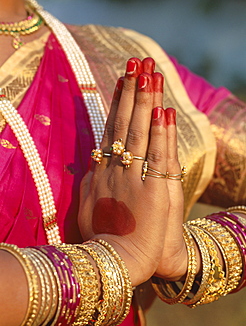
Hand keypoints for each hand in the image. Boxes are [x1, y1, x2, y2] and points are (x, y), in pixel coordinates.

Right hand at [78, 57, 184, 285]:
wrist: (119, 262)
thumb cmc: (105, 236)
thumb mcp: (89, 205)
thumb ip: (90, 182)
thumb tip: (88, 164)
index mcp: (100, 173)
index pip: (110, 130)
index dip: (117, 104)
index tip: (123, 81)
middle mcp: (115, 171)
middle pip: (124, 124)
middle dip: (131, 92)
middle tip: (137, 63)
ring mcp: (133, 179)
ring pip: (139, 134)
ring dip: (145, 102)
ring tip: (151, 74)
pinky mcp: (153, 192)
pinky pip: (157, 157)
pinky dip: (160, 133)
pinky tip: (162, 110)